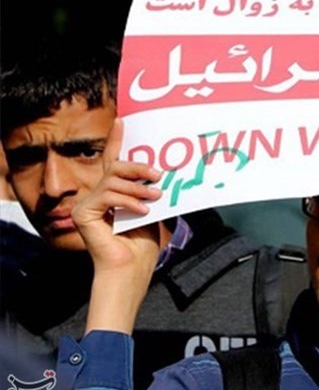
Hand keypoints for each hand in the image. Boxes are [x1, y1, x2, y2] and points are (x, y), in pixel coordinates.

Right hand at [71, 118, 163, 332]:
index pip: (114, 162)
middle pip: (116, 165)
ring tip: (155, 197)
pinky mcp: (84, 212)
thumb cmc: (143, 245)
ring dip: (138, 186)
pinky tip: (142, 210)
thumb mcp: (153, 209)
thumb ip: (152, 190)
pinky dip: (128, 201)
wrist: (131, 269)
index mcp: (115, 193)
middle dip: (138, 165)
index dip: (118, 140)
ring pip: (113, 178)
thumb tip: (163, 171)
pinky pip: (108, 194)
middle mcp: (99, 195)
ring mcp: (89, 203)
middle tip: (158, 174)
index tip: (123, 120)